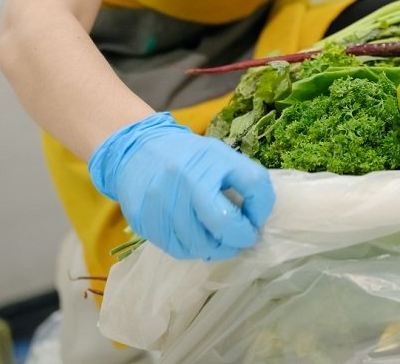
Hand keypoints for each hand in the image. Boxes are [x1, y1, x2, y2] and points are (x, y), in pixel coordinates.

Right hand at [88, 112, 275, 259]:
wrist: (137, 150)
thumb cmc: (187, 157)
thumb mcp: (217, 156)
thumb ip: (239, 180)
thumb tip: (255, 219)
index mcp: (213, 158)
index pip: (254, 183)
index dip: (262, 207)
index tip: (257, 217)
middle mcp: (188, 178)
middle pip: (224, 223)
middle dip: (240, 238)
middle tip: (244, 240)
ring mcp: (164, 200)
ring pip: (200, 243)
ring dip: (218, 249)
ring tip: (221, 243)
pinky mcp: (145, 219)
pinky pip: (177, 249)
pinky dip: (193, 250)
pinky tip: (197, 240)